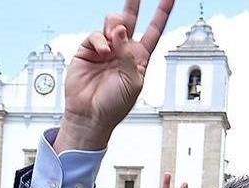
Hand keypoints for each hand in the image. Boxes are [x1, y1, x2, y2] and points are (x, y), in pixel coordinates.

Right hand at [54, 0, 173, 151]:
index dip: (161, 14)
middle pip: (131, 19)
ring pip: (112, 23)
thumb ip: (130, 55)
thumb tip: (121, 30)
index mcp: (139, 57)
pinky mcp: (87, 50)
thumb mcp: (133, 82)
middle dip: (134, 2)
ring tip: (115, 37)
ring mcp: (105, 48)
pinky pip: (95, 35)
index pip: (153, 31)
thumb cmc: (115, 104)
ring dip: (115, 25)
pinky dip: (100, 41)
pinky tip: (103, 52)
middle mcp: (123, 49)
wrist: (91, 115)